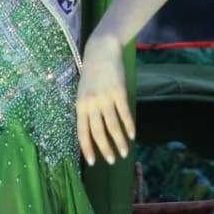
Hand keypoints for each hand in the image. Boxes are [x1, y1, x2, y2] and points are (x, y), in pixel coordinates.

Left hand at [76, 40, 133, 166]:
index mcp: (80, 105)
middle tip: (112, 160)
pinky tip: (132, 134)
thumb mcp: (83, 93)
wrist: (101, 52)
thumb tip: (92, 132)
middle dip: (105, 149)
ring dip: (119, 141)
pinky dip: (129, 126)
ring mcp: (106, 98)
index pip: (82, 132)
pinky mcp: (119, 92)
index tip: (93, 162)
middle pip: (98, 132)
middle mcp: (91, 104)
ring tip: (124, 152)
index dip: (87, 148)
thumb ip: (86, 110)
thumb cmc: (91, 74)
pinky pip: (124, 114)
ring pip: (113, 126)